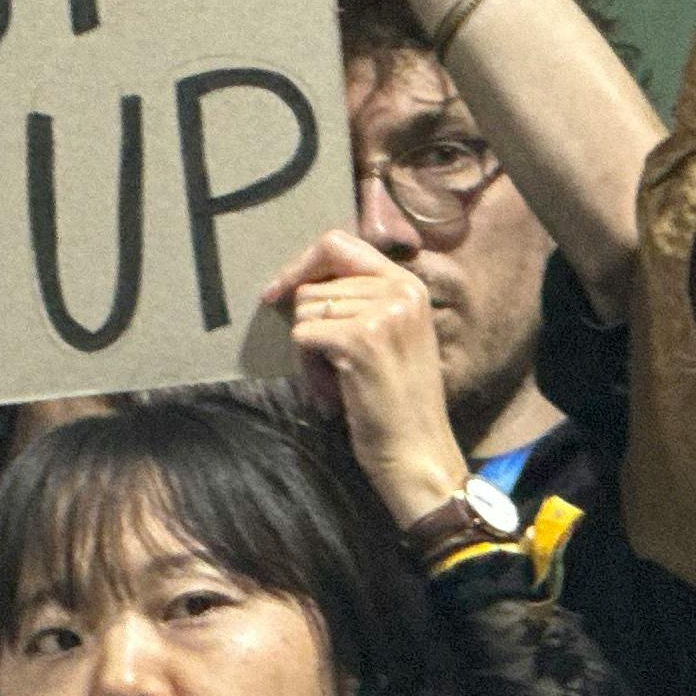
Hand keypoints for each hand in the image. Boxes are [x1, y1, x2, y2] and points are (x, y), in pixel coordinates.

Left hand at [261, 232, 475, 529]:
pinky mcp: (360, 339)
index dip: (302, 265)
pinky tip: (334, 390)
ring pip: (303, 311)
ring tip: (339, 380)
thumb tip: (298, 278)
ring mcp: (383, 312)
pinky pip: (302, 336)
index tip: (278, 291)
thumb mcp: (390, 336)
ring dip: (308, 352)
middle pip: (313, 285)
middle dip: (310, 327)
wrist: (417, 451)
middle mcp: (400, 290)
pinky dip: (307, 368)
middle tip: (334, 368)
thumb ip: (360, 300)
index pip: (339, 244)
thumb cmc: (395, 401)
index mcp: (408, 284)